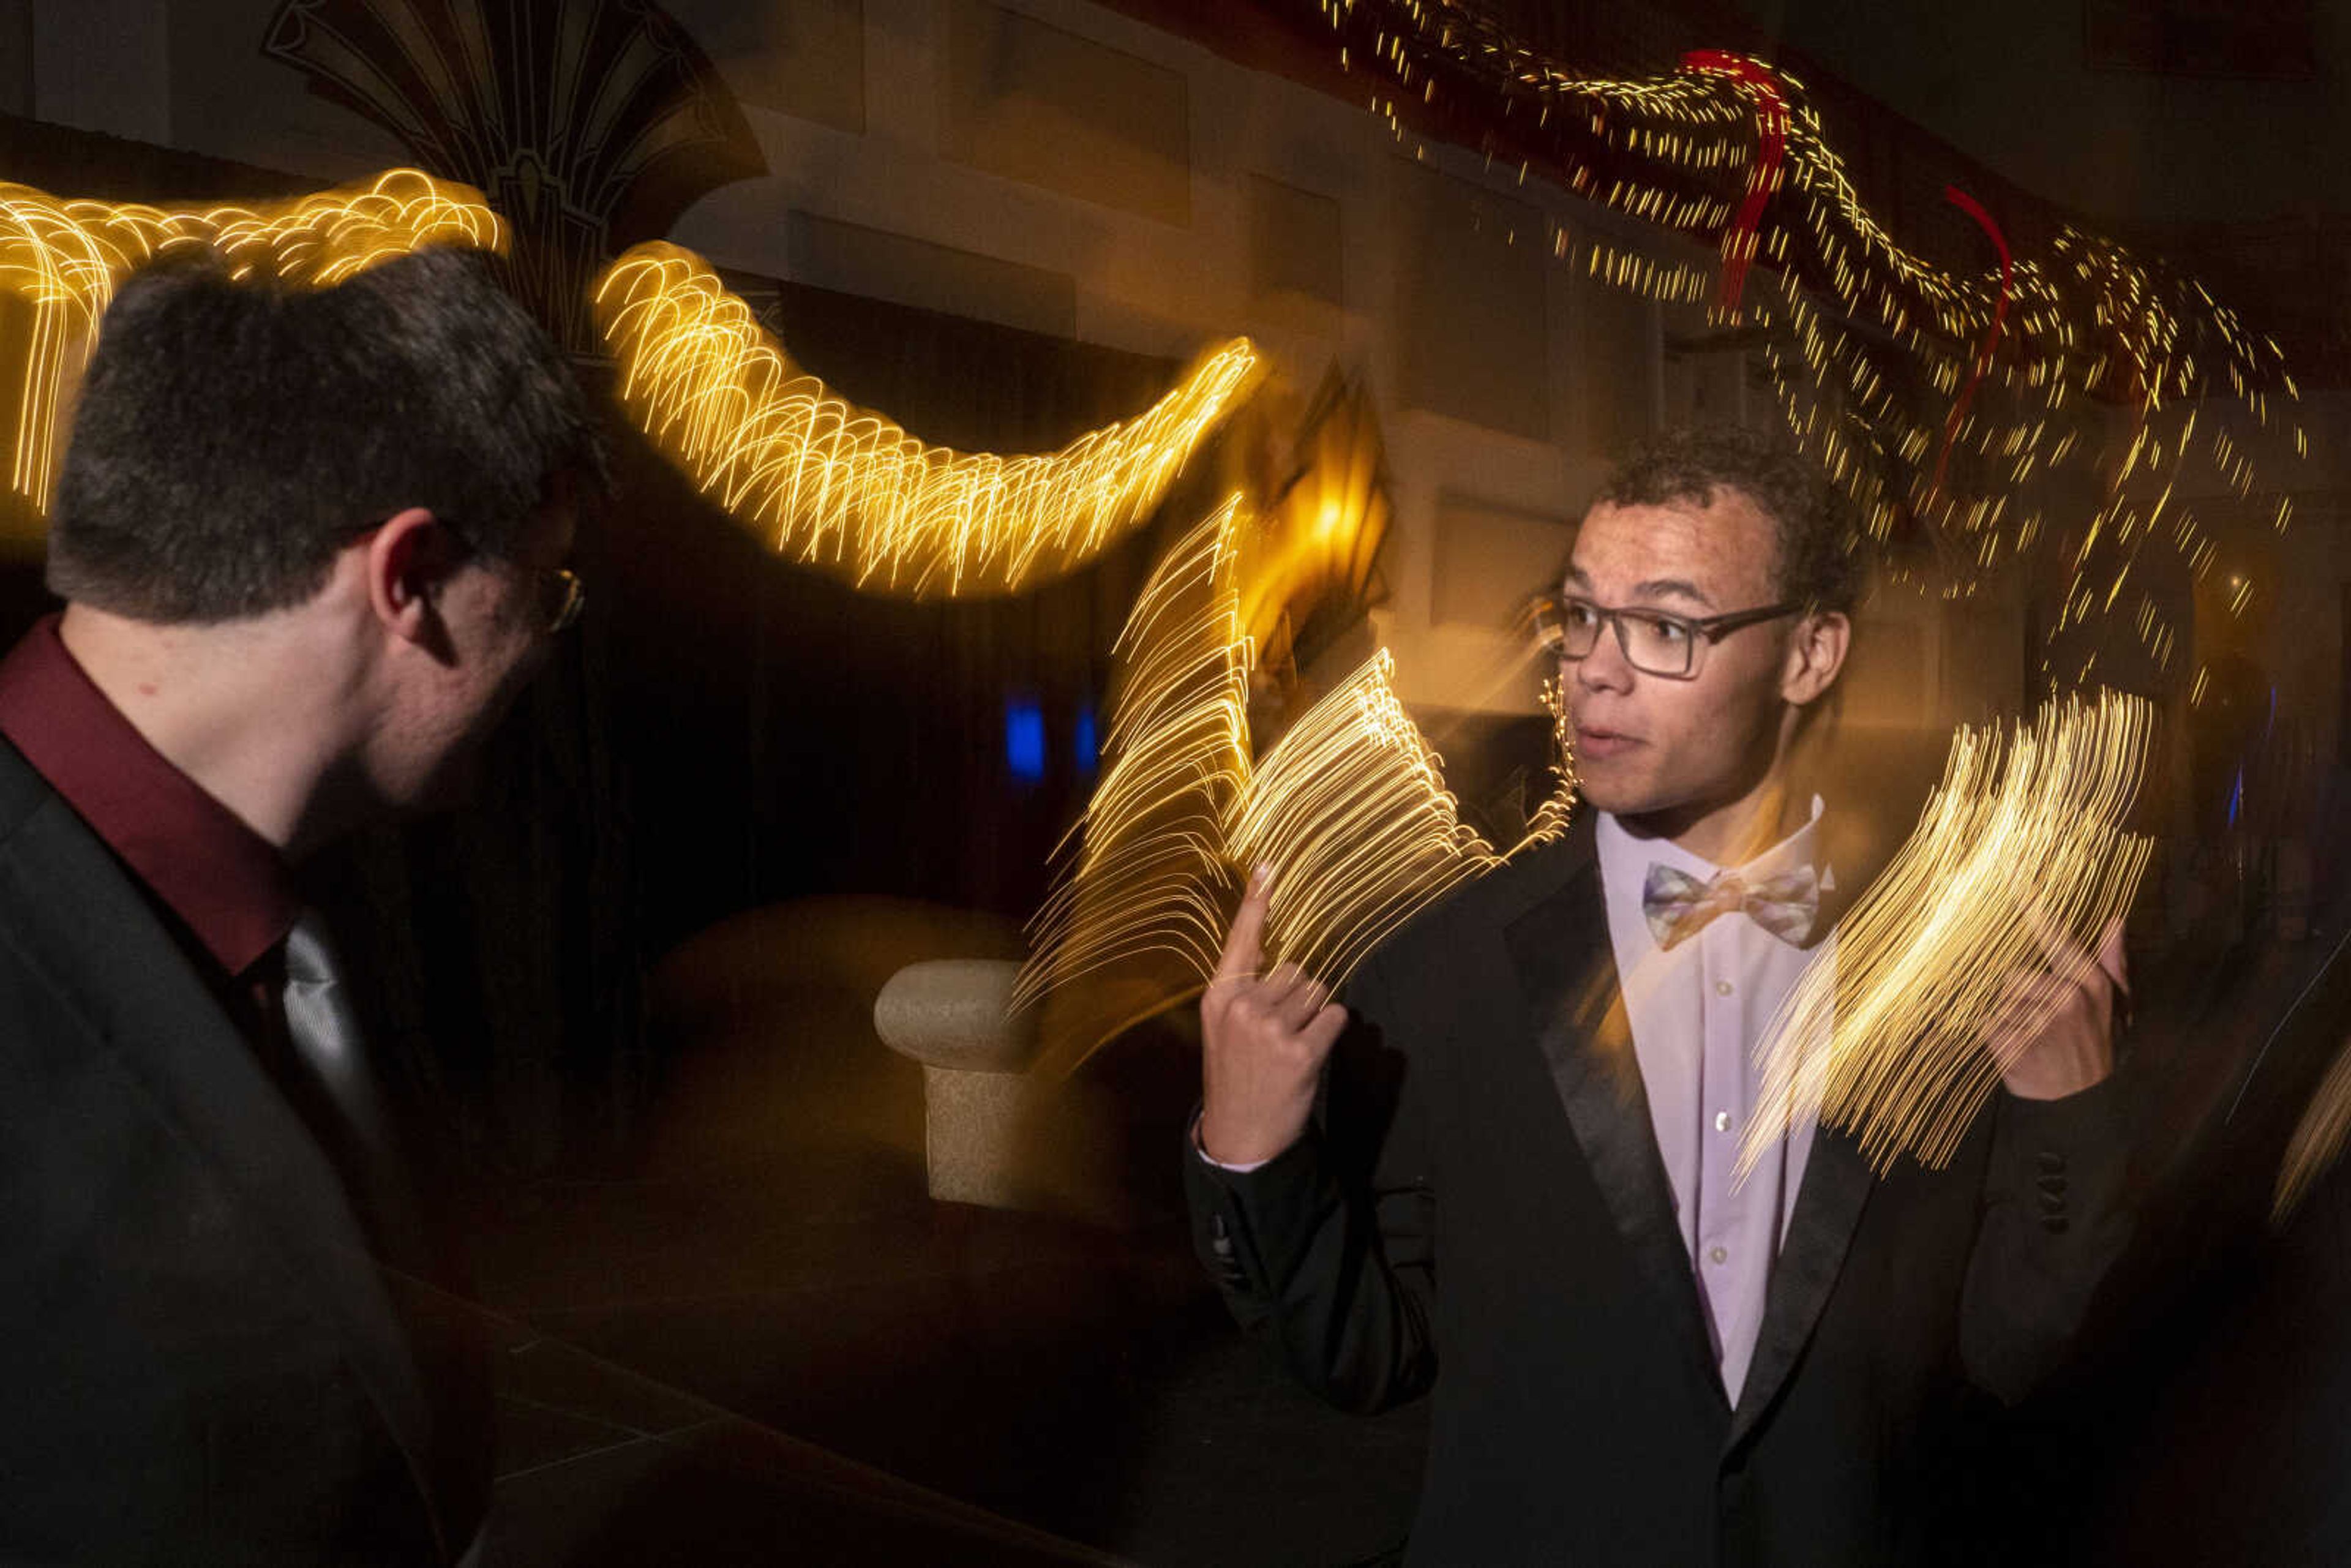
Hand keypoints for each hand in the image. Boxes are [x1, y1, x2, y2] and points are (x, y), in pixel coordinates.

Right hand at [1198, 865, 1348, 1165]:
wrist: (1240, 1136)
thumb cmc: (1236, 1077)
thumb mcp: (1224, 1030)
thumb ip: (1245, 994)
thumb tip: (1284, 962)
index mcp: (1219, 998)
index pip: (1241, 941)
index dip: (1256, 902)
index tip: (1269, 866)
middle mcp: (1242, 1007)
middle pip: (1296, 970)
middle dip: (1297, 996)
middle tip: (1280, 1035)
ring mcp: (1269, 1029)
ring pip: (1317, 992)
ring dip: (1314, 1015)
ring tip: (1290, 1047)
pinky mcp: (1299, 1052)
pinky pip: (1334, 1016)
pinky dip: (1330, 1030)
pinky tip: (1309, 1054)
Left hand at [1991, 912, 2126, 1100]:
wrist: (2082, 1106)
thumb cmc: (2095, 1051)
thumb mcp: (2114, 1007)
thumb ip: (2111, 963)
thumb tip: (2114, 921)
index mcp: (2088, 982)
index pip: (2054, 933)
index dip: (2031, 902)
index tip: (2010, 869)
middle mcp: (2066, 995)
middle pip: (2012, 973)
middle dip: (2017, 996)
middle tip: (2039, 1024)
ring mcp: (2040, 1019)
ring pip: (1998, 998)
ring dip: (2006, 1017)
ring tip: (2031, 1039)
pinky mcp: (2014, 1040)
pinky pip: (1987, 1021)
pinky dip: (1995, 1036)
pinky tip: (2018, 1052)